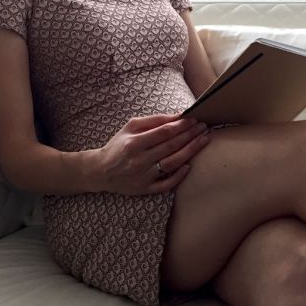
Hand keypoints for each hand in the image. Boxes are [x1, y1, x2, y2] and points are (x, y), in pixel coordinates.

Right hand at [93, 113, 210, 194]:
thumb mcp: (130, 127)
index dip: (182, 125)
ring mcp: (143, 176)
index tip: (194, 119)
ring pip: (172, 164)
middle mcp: (139, 160)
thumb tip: (177, 116)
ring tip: (204, 140)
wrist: (101, 171)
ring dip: (191, 151)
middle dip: (190, 135)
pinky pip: (166, 184)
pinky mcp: (145, 189)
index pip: (164, 132)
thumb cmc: (118, 145)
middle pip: (171, 146)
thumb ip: (153, 121)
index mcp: (134, 143)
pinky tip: (189, 165)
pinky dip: (178, 176)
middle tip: (204, 127)